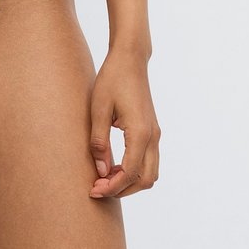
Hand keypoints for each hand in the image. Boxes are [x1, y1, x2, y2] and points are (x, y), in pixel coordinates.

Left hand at [88, 48, 159, 198]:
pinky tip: (115, 165)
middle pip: (145, 180)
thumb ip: (100, 142)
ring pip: (150, 173)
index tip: (93, 189)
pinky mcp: (152, 130)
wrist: (130, 59)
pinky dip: (135, 170)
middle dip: (122, 189)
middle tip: (99, 188)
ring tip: (106, 178)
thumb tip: (101, 172)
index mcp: (140, 132)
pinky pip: (149, 160)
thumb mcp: (99, 110)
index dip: (112, 187)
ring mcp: (155, 133)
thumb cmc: (112, 79)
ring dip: (130, 182)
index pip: (129, 173)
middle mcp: (152, 136)